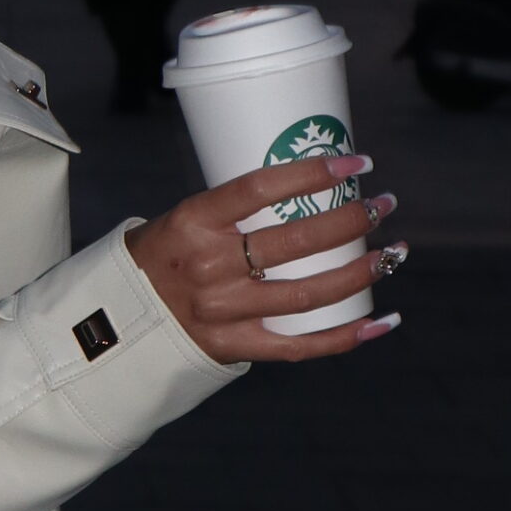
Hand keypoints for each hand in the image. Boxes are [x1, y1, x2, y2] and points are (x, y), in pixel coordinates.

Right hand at [123, 157, 404, 364]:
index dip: (312, 174)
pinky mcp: (234, 346)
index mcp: (194, 222)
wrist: (119, 315)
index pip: (259, 189)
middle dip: (351, 220)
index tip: (356, 164)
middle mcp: (209, 266)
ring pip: (307, 293)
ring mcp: (223, 311)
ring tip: (391, 254)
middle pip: (296, 242)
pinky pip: (301, 346)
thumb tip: (312, 188)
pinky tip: (382, 321)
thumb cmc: (166, 253)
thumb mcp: (186, 217)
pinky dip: (347, 336)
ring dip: (359, 272)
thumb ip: (239, 210)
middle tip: (382, 206)